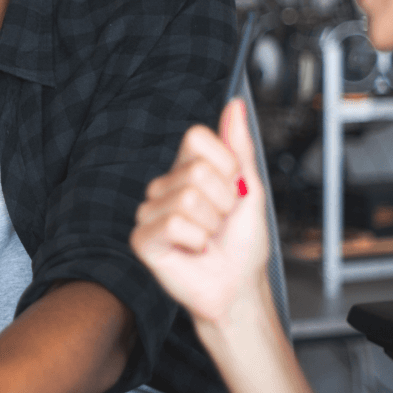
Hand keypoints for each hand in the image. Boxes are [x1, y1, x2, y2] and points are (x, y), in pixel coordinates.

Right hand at [130, 99, 270, 323]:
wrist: (238, 287)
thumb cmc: (243, 244)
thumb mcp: (250, 189)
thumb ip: (239, 146)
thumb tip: (234, 105)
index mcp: (189, 167)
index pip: (197, 136)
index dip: (226, 165)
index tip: (232, 190)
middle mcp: (166, 185)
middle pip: (198, 171)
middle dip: (223, 202)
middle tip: (220, 222)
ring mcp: (151, 210)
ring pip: (187, 199)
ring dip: (210, 225)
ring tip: (208, 238)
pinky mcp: (142, 238)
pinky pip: (173, 224)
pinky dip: (195, 241)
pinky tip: (192, 249)